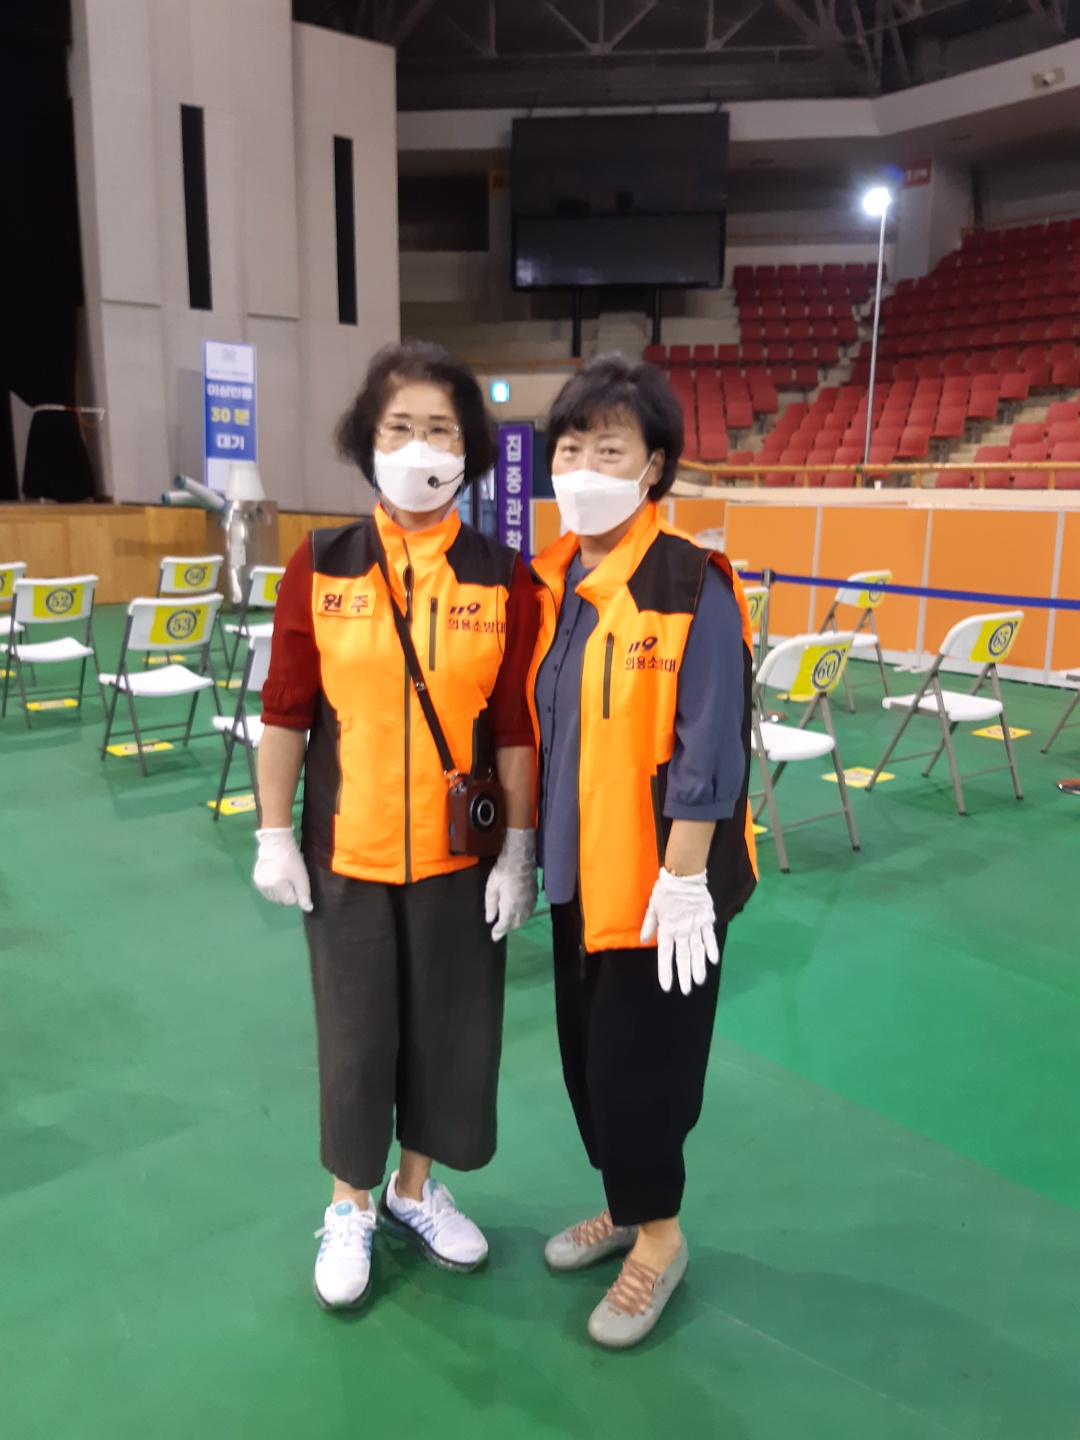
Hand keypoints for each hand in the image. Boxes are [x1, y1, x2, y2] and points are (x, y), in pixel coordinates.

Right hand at [254, 827, 312, 911]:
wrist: (277, 845)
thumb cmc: (292, 860)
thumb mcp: (301, 877)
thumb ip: (304, 894)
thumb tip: (308, 909)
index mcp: (276, 886)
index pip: (290, 901)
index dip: (295, 891)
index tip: (294, 880)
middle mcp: (265, 887)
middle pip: (281, 900)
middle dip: (286, 892)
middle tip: (288, 877)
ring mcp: (259, 884)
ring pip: (273, 897)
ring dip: (279, 891)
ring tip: (281, 876)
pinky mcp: (256, 880)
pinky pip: (267, 891)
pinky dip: (272, 887)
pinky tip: (274, 876)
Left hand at [484, 829, 537, 941]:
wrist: (521, 858)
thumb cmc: (503, 871)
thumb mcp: (491, 887)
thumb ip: (490, 905)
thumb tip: (490, 920)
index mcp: (510, 907)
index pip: (504, 925)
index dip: (498, 932)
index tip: (494, 937)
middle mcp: (522, 908)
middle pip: (515, 924)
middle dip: (507, 927)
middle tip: (499, 926)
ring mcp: (530, 902)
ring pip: (524, 919)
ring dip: (515, 922)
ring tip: (507, 920)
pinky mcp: (535, 896)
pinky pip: (529, 912)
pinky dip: (523, 915)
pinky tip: (518, 911)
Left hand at [640, 868, 718, 995]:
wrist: (684, 875)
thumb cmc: (666, 891)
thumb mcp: (653, 907)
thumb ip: (649, 924)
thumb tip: (642, 941)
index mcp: (667, 928)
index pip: (665, 954)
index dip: (665, 971)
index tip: (667, 987)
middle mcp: (682, 930)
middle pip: (683, 956)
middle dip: (684, 975)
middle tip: (686, 991)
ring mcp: (696, 926)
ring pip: (697, 950)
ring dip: (698, 967)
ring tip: (699, 982)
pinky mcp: (707, 920)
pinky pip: (710, 937)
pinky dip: (712, 949)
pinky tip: (714, 962)